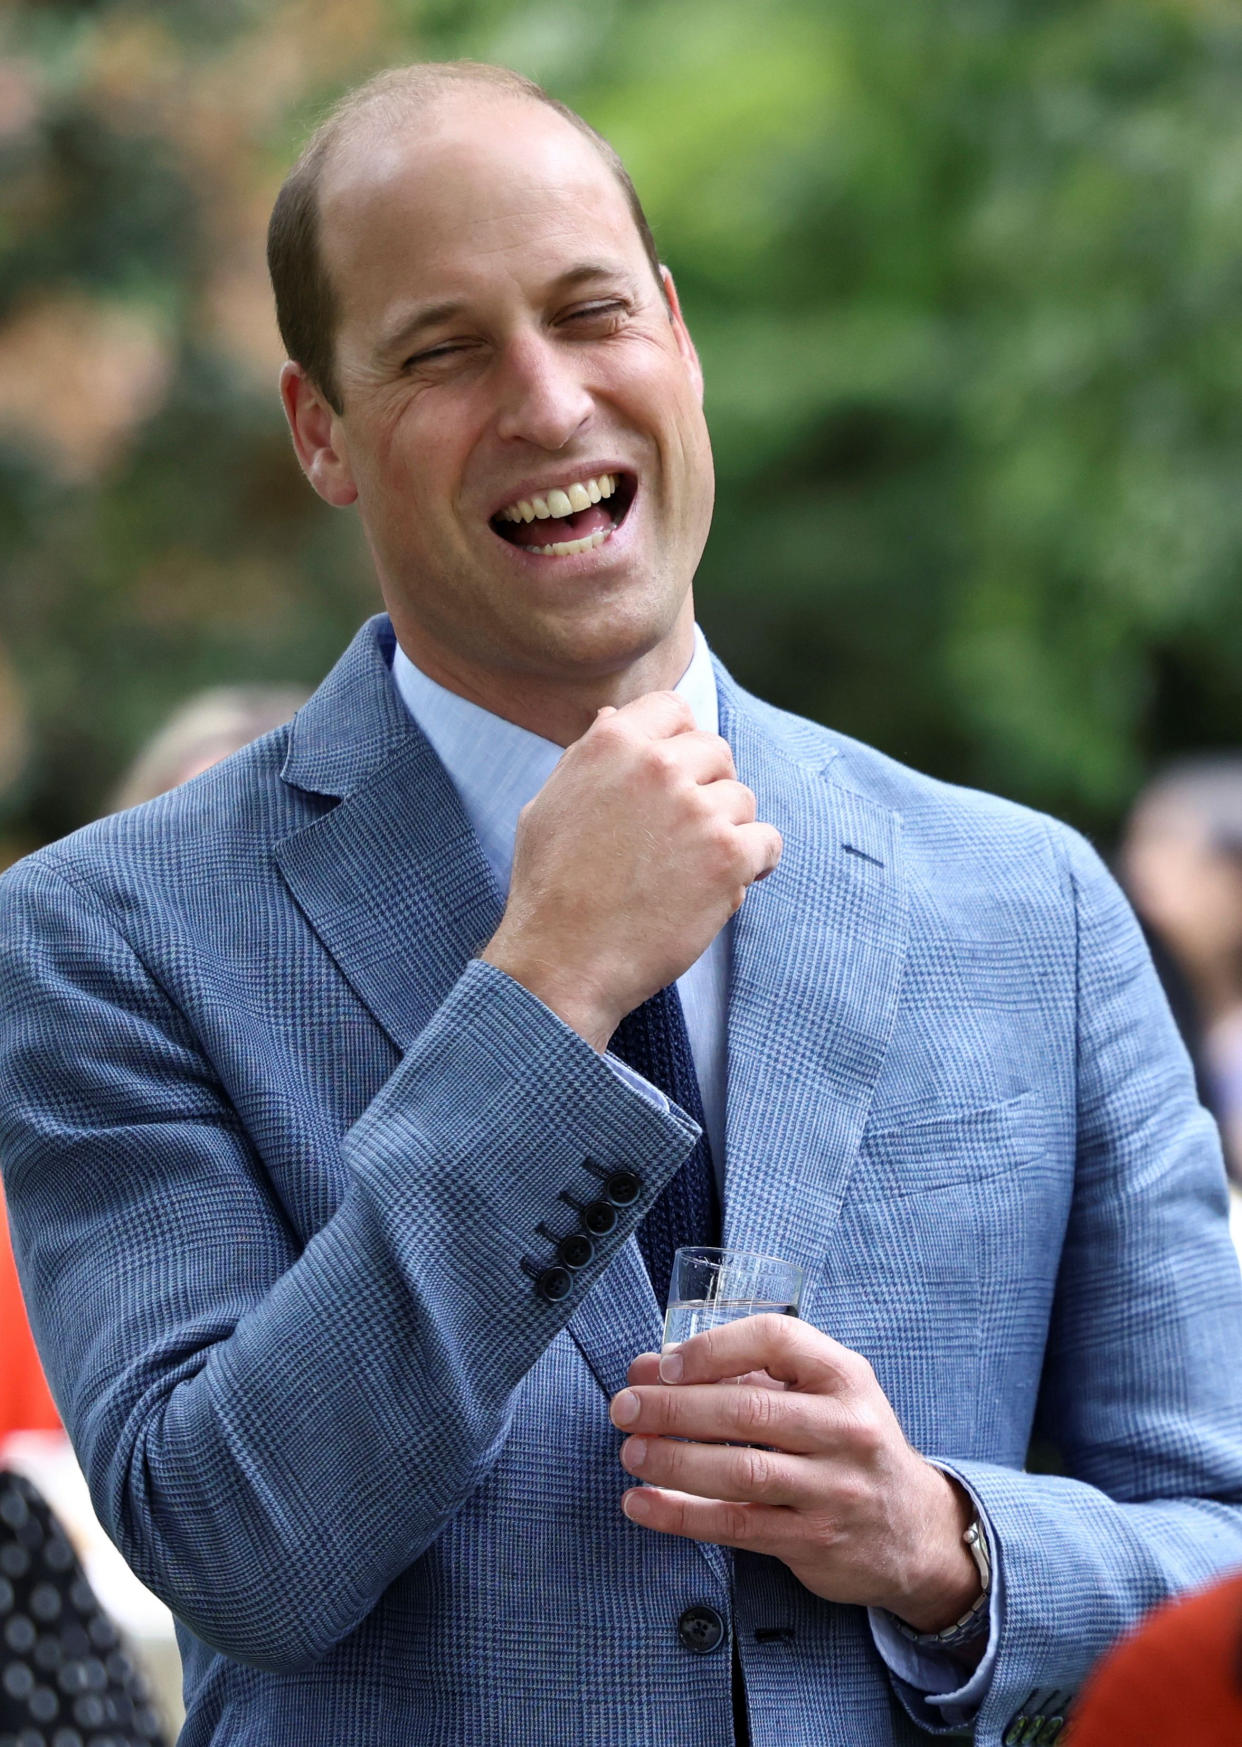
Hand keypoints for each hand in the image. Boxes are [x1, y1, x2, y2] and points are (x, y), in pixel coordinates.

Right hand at [481, 692, 780, 1048]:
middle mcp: (658, 766)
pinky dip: (754, 864)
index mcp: (612, 743)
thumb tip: (615, 717)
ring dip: (726, 832)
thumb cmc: (549, 888)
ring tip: (688, 871)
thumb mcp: (549, 804)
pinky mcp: (728, 857)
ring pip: (742, 800)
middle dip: (706, 789)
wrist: (562, 962)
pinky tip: (722, 886)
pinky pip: (767, 842)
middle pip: (716, 753)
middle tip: (681, 836)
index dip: (678, 743)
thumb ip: (590, 757)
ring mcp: (697, 810)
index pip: (673, 711)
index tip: (674, 779)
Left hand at [610, 1315, 980, 1632]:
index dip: (714, 1348)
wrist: (917, 1531)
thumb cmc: (850, 1446)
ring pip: (740, 1470)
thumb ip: (750, 1376)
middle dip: (673, 1407)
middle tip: (624, 1406)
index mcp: (844, 1376)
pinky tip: (642, 1504)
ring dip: (673, 1460)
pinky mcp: (815, 1540)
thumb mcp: (825, 1395)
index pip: (776, 1340)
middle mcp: (845, 1428)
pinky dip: (682, 1515)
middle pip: (747, 1410)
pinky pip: (737, 1525)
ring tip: (630, 1452)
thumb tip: (655, 1368)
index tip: (665, 1363)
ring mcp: (834, 1488)